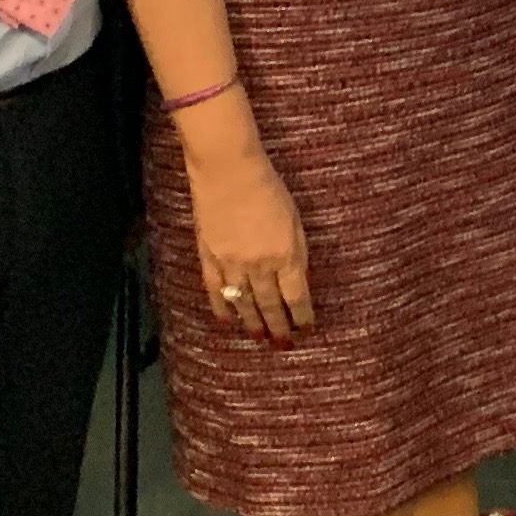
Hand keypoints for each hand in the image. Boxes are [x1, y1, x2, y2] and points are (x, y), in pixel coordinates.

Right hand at [190, 143, 314, 338]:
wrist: (228, 170)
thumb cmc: (268, 188)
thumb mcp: (296, 220)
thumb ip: (297, 252)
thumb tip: (299, 281)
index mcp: (287, 254)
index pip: (297, 297)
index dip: (302, 317)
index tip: (306, 330)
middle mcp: (260, 265)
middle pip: (270, 306)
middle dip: (278, 328)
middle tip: (282, 345)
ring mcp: (232, 263)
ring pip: (244, 304)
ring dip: (252, 324)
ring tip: (259, 338)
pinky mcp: (209, 257)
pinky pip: (216, 291)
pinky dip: (222, 309)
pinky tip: (227, 322)